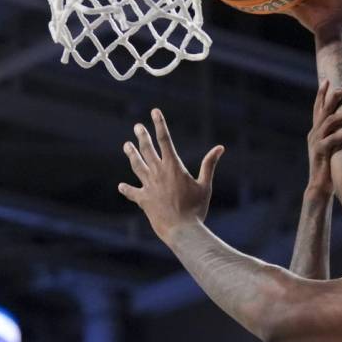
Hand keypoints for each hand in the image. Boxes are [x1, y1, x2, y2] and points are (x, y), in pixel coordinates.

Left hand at [118, 108, 224, 244]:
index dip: (160, 124)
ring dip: (132, 154)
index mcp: (173, 166)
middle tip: (137, 126)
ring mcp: (148, 186)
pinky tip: (121, 186)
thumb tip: (220, 148)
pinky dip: (127, 189)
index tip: (154, 112)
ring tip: (126, 146)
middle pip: (148, 149)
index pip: (165, 140)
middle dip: (142, 136)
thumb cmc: (196, 208)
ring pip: (137, 166)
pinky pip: (133, 192)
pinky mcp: (143, 200)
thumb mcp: (205, 185)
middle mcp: (158, 173)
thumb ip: (209, 165)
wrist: (181, 230)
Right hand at [306, 80, 341, 195]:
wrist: (319, 186)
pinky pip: (332, 139)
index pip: (318, 107)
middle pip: (324, 108)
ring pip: (330, 121)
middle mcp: (314, 133)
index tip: (328, 80)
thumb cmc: (329, 166)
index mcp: (316, 130)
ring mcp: (316, 142)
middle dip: (336, 95)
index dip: (322, 93)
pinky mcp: (321, 152)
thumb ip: (335, 134)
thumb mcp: (331, 146)